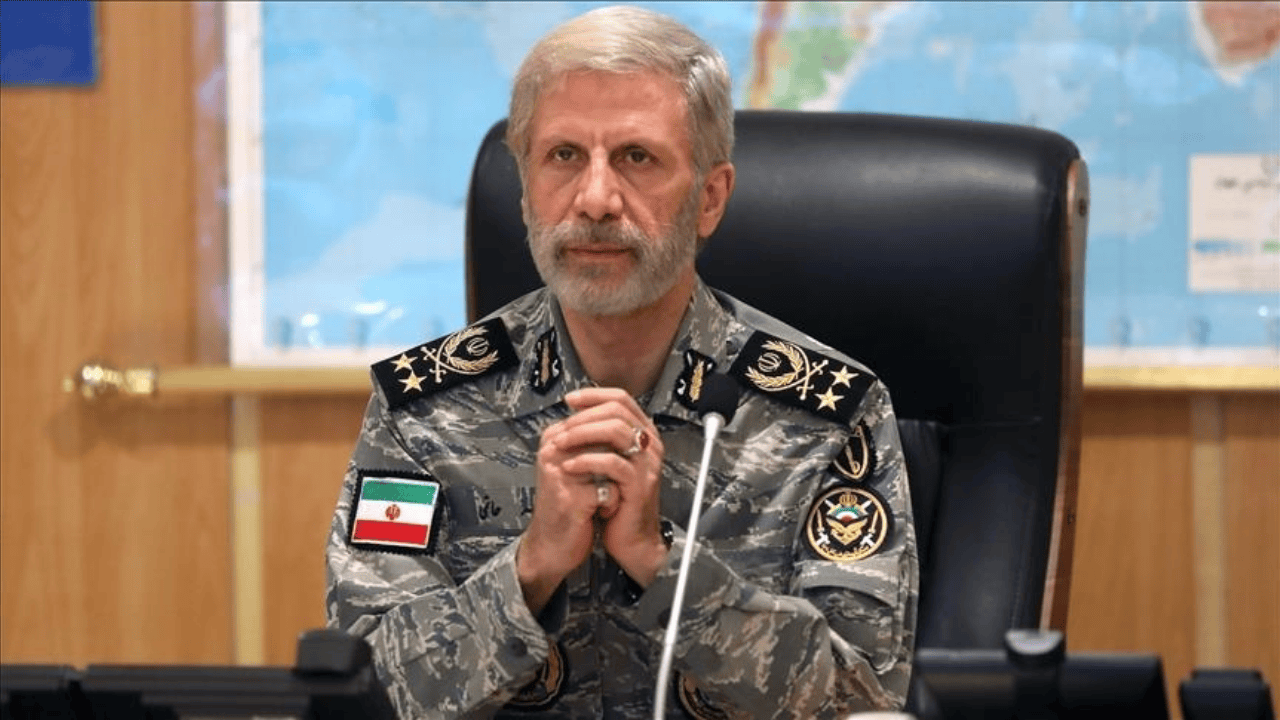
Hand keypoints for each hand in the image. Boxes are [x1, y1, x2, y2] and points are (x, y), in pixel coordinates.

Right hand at [516, 417, 601, 613]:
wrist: (551, 545)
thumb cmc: (568, 505)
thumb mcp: (576, 466)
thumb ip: (592, 441)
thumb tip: (625, 420)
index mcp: (554, 437)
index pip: (597, 419)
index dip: (616, 442)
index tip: (608, 465)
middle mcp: (553, 450)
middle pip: (606, 438)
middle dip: (618, 461)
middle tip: (611, 481)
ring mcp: (560, 472)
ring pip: (612, 462)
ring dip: (616, 483)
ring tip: (602, 497)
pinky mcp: (571, 497)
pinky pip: (611, 490)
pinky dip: (612, 504)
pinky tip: (598, 513)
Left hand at [560, 387, 667, 588]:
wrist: (631, 539)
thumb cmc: (618, 500)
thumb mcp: (610, 462)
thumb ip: (601, 439)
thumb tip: (574, 414)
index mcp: (644, 433)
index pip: (621, 398)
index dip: (593, 395)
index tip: (568, 400)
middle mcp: (650, 443)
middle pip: (617, 410)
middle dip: (583, 416)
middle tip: (560, 428)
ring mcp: (647, 463)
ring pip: (615, 430)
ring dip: (581, 434)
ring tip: (560, 444)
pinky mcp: (639, 484)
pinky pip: (612, 462)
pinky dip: (586, 461)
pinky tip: (569, 466)